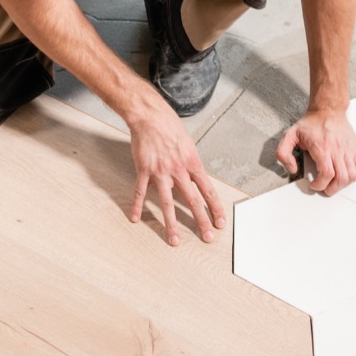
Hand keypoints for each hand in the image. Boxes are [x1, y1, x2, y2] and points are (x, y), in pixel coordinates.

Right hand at [127, 101, 227, 246]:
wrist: (150, 116)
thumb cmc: (170, 127)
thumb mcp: (188, 145)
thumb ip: (189, 164)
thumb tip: (192, 179)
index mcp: (192, 163)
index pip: (208, 190)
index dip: (215, 207)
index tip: (220, 222)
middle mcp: (179, 170)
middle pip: (193, 200)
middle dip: (201, 221)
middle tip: (207, 237)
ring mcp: (161, 172)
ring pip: (167, 203)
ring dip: (172, 224)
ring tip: (174, 240)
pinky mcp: (144, 170)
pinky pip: (140, 192)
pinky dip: (137, 206)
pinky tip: (135, 218)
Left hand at [275, 108, 355, 195]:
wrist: (328, 109)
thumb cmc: (311, 123)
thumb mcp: (290, 134)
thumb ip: (283, 152)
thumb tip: (292, 168)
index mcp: (321, 147)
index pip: (326, 173)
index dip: (320, 184)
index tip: (314, 184)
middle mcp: (337, 150)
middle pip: (340, 178)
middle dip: (331, 188)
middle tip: (324, 187)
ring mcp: (347, 150)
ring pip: (352, 176)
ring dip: (343, 184)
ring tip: (334, 183)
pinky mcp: (354, 149)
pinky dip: (355, 176)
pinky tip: (346, 175)